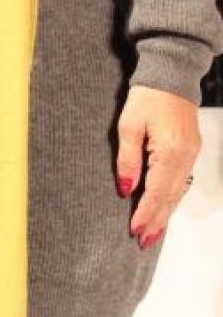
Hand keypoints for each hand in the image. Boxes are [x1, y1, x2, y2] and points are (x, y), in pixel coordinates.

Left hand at [115, 84, 200, 247]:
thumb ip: (127, 159)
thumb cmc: (147, 96)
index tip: (135, 231)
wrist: (171, 75)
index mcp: (170, 151)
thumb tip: (125, 188)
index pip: (157, 191)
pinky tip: (164, 207)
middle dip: (157, 220)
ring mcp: (191, 154)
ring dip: (165, 213)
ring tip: (152, 232)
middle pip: (170, 197)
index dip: (146, 213)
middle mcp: (185, 157)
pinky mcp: (191, 150)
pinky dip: (172, 197)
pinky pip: (182, 181)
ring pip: (178, 191)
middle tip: (143, 241)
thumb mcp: (129, 125)